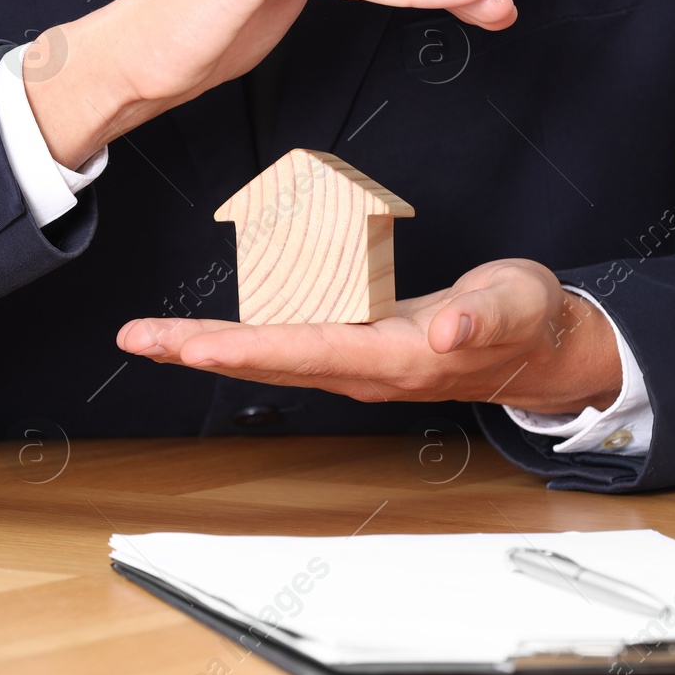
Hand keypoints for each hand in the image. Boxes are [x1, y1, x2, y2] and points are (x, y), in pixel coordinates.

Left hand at [116, 259, 622, 411]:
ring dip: (205, 346)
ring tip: (148, 335)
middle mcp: (363, 367)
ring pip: (268, 355)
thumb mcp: (515, 307)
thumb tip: (451, 328)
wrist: (536, 349)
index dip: (249, 351)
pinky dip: (236, 337)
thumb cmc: (524, 323)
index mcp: (396, 358)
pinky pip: (283, 342)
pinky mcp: (353, 344)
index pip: (309, 352)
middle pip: (268, 361)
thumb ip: (483, 317)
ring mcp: (354, 360)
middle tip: (138, 338)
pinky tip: (202, 331)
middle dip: (199, 350)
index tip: (195, 347)